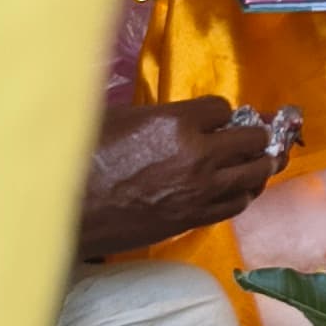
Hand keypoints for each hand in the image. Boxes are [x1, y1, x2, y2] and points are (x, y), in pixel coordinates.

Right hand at [77, 96, 280, 261]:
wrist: (68, 210)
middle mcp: (199, 154)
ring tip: (257, 162)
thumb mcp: (119, 118)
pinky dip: (243, 193)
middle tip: (249, 136)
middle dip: (252, 135)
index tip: (213, 118)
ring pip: (255, 174)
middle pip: (252, 139)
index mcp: (177, 121)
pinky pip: (238, 203)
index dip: (219, 112)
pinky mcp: (196, 218)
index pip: (223, 108)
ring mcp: (202, 190)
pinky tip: (238, 189)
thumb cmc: (83, 157)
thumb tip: (178, 115)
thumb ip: (157, 114)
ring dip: (257, 165)